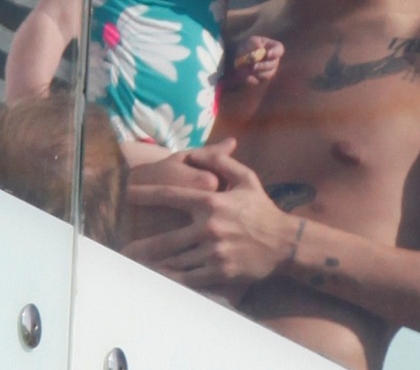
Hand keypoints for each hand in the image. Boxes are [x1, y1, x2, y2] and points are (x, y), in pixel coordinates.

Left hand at [121, 144, 295, 291]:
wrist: (284, 243)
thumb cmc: (261, 208)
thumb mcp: (246, 178)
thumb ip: (221, 162)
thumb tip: (196, 153)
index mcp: (212, 202)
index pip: (171, 196)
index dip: (146, 195)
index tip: (127, 194)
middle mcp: (209, 228)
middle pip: (165, 239)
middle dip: (141, 245)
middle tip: (122, 249)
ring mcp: (213, 253)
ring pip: (175, 261)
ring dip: (154, 265)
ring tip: (135, 266)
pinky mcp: (219, 272)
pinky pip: (189, 278)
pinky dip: (172, 279)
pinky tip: (160, 278)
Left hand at [229, 35, 284, 86]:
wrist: (238, 56)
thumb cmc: (247, 46)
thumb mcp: (249, 41)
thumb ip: (254, 43)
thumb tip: (259, 47)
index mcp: (272, 48)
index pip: (279, 50)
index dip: (275, 52)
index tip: (268, 54)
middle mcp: (273, 60)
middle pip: (274, 64)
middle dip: (264, 65)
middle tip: (254, 66)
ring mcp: (268, 70)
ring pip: (269, 74)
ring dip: (260, 73)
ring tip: (250, 70)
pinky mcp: (260, 79)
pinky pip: (259, 82)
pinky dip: (253, 80)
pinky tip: (248, 78)